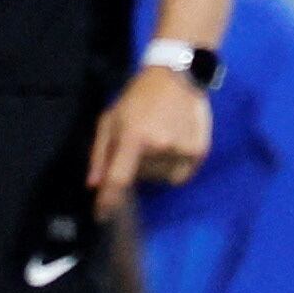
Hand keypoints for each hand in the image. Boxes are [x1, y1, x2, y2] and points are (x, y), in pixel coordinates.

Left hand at [88, 69, 211, 218]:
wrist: (176, 77)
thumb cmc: (137, 98)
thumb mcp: (110, 119)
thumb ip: (100, 153)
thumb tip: (94, 185)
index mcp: (134, 137)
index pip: (118, 179)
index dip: (108, 201)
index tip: (101, 216)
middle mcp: (159, 147)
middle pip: (141, 178)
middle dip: (135, 167)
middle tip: (139, 143)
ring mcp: (182, 150)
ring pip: (161, 179)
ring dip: (155, 168)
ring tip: (157, 140)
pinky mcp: (199, 152)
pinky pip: (181, 176)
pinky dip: (173, 167)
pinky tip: (172, 144)